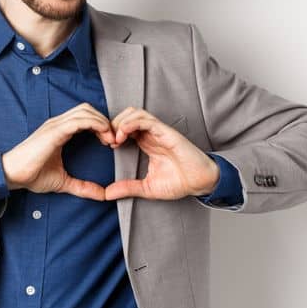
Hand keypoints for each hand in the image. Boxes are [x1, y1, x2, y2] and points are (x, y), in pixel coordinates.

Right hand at [1, 103, 116, 200]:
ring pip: (85, 111)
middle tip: (114, 139)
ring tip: (110, 139)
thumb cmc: (31, 175)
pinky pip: (79, 121)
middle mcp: (57, 124)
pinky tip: (103, 137)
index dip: (101, 125)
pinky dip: (95, 125)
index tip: (110, 143)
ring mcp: (55, 126)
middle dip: (104, 121)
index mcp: (59, 131)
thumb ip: (82, 186)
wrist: (12, 175)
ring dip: (102, 122)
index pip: (85, 117)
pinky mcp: (54, 132)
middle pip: (87, 109)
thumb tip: (102, 195)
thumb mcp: (63, 182)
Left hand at [104, 106, 220, 199]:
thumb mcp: (147, 188)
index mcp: (146, 143)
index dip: (112, 132)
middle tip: (107, 140)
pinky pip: (145, 120)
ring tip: (115, 138)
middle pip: (127, 115)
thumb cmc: (179, 183)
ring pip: (135, 113)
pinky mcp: (166, 132)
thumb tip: (107, 194)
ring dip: (121, 122)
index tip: (105, 145)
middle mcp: (151, 134)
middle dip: (113, 124)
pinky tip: (123, 135)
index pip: (124, 127)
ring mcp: (159, 132)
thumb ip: (128, 188)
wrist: (200, 183)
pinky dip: (130, 123)